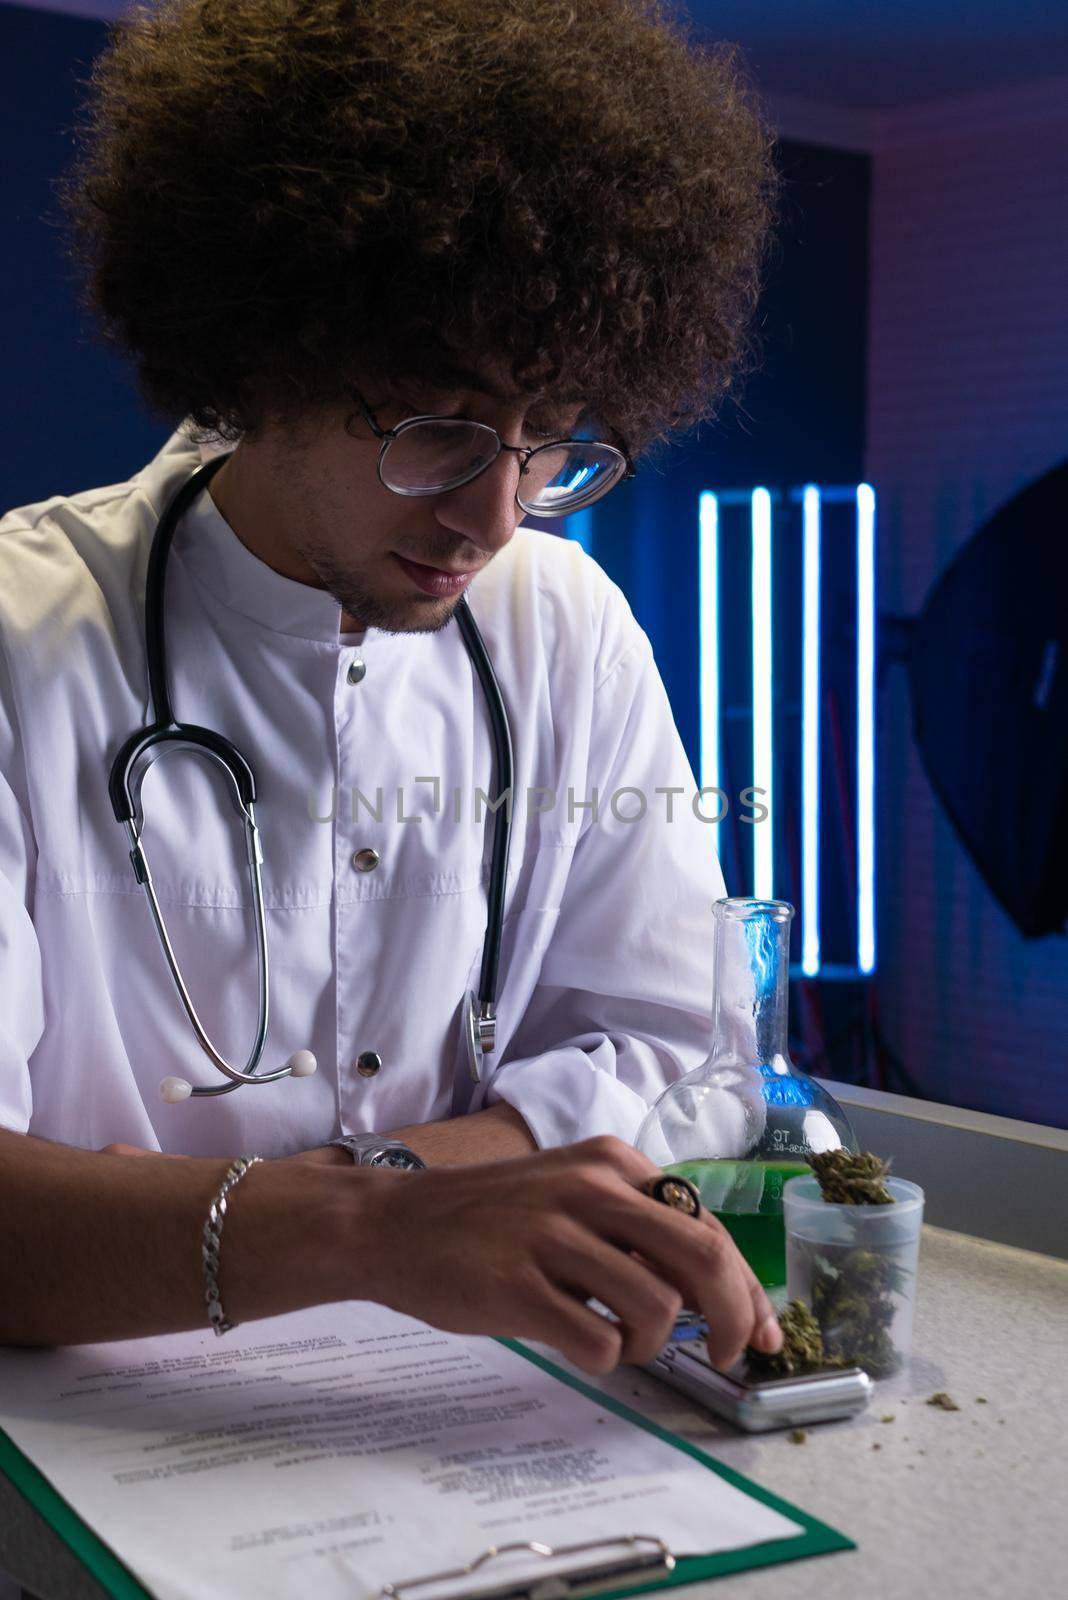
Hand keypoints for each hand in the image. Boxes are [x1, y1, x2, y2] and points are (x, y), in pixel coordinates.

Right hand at [352, 1135, 782, 1375]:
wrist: (393, 1224)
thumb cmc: (490, 1219)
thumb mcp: (569, 1192)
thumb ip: (633, 1223)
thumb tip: (714, 1284)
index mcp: (612, 1163)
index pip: (707, 1225)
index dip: (746, 1286)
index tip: (762, 1330)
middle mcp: (590, 1189)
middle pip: (702, 1258)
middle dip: (734, 1318)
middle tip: (729, 1356)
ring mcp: (552, 1236)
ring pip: (656, 1307)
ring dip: (651, 1344)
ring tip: (617, 1340)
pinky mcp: (518, 1286)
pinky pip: (599, 1342)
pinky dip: (604, 1359)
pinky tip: (577, 1343)